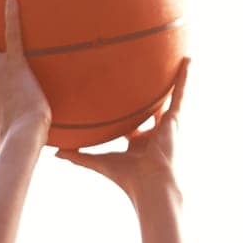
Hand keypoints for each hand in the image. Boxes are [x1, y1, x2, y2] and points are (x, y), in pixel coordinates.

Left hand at [54, 59, 189, 197]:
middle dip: (152, 94)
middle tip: (150, 75)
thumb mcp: (98, 161)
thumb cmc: (127, 178)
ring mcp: (166, 125)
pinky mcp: (174, 120)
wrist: (149, 184)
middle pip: (153, 108)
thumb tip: (54, 153)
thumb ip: (78, 156)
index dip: (128, 113)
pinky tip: (188, 59)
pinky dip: (185, 77)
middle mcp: (154, 132)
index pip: (133, 124)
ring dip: (176, 79)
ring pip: (171, 96)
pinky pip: (180, 93)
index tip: (121, 101)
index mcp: (139, 143)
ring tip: (181, 58)